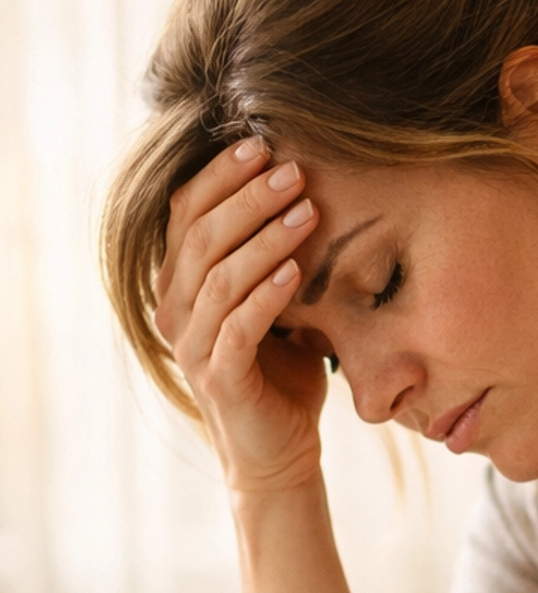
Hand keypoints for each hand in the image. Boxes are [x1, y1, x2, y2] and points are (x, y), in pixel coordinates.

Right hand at [154, 139, 326, 492]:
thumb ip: (275, 253)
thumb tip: (304, 184)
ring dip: (265, 238)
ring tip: (307, 210)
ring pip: (219, 276)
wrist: (279, 449)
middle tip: (293, 169)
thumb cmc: (281, 370)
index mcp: (180, 282)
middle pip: (201, 236)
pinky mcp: (219, 378)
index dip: (220, 176)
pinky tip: (297, 270)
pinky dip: (268, 294)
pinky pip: (238, 327)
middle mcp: (175, 309)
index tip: (262, 143)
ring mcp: (193, 345)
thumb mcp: (276, 300)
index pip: (186, 212)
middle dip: (248, 197)